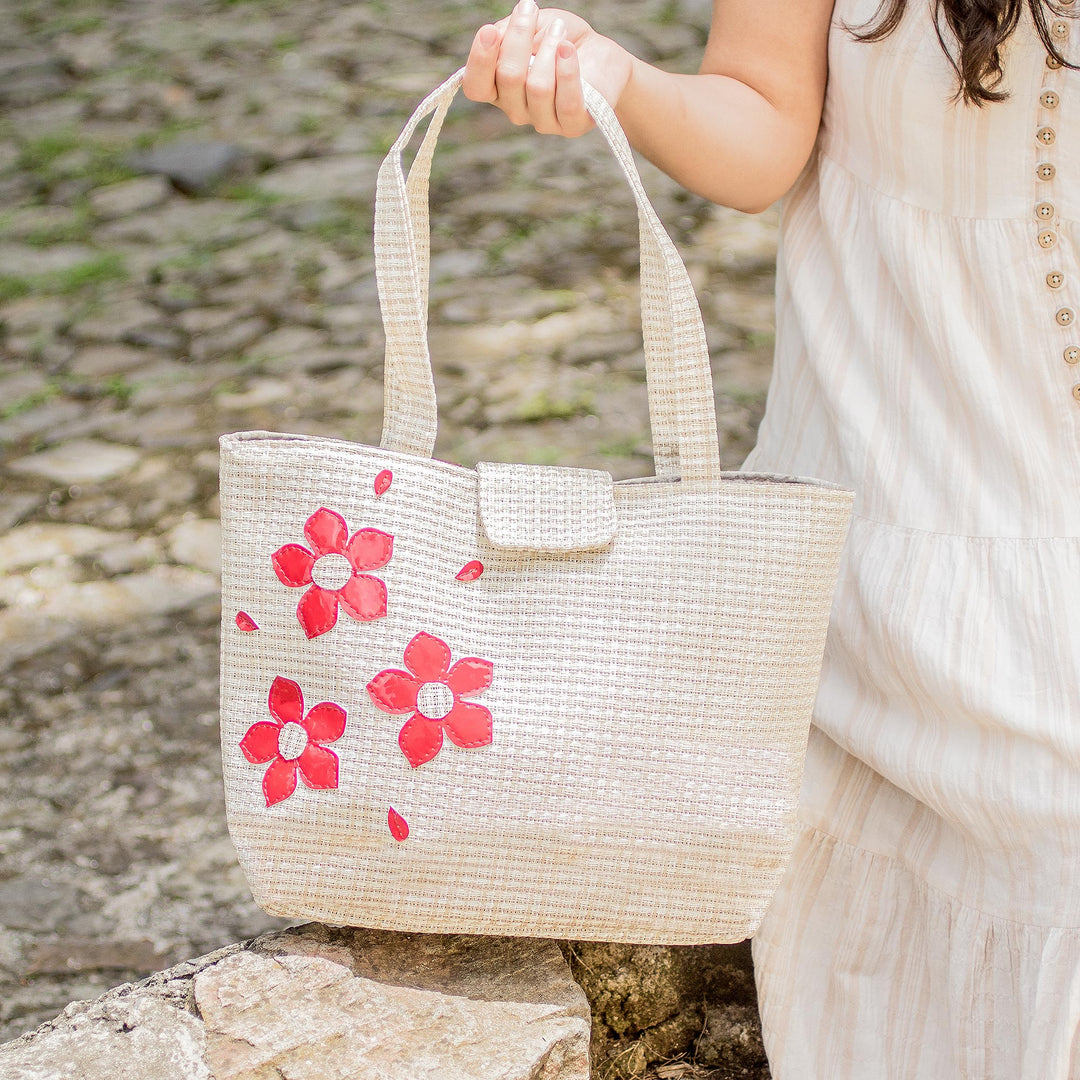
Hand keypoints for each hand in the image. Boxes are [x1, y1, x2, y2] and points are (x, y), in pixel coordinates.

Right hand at [462, 1, 633, 136]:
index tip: (489, 30)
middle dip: (519, 37)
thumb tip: (496, 37)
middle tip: (530, 10)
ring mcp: (543, 121)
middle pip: (508, 78)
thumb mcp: (531, 26)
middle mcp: (516, 109)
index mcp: (499, 88)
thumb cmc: (561, 41)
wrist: (601, 56)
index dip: (480, 61)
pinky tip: (568, 49)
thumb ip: (508, 32)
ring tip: (559, 30)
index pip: (476, 86)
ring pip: (537, 87)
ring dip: (548, 49)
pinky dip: (567, 70)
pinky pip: (566, 101)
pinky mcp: (571, 124)